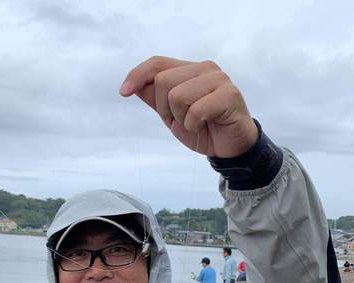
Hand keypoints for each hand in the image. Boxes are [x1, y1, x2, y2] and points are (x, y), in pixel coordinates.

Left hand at [120, 56, 258, 157]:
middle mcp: (205, 68)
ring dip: (181, 118)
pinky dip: (194, 125)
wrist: (229, 148)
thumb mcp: (171, 115)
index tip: (124, 92)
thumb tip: (132, 86)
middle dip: (165, 108)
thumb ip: (154, 98)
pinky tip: (205, 126)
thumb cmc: (202, 128)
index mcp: (190, 70)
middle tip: (183, 120)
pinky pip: (196, 110)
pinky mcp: (229, 94)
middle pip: (163, 81)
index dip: (137, 75)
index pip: (157, 63)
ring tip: (195, 123)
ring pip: (177, 95)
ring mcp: (219, 79)